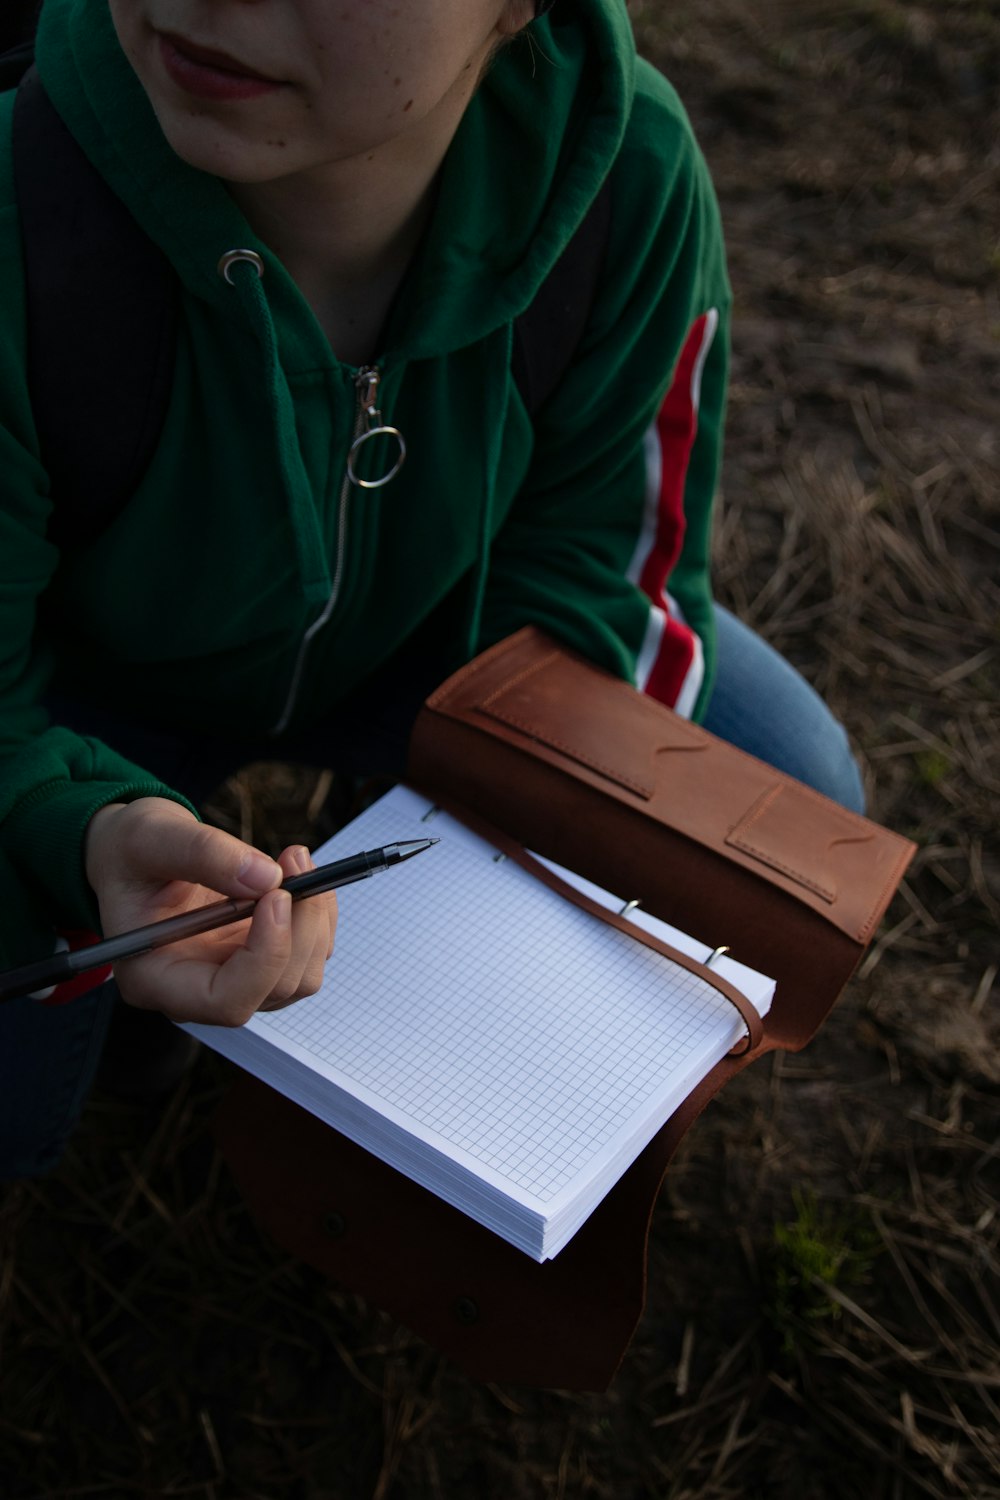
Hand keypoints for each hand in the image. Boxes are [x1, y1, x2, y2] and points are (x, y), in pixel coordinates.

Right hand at [84, 797, 336, 1024]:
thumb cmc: (131, 851)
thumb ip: (202, 853)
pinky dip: (318, 914)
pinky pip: (310, 953)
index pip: (225, 1002)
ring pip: (301, 976)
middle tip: (294, 860)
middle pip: (274, 989)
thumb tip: (267, 878)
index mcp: (155, 978)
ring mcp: (233, 980)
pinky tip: (298, 875)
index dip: (264, 957)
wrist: (139, 852)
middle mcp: (196, 992)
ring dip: (314, 918)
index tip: (278, 896)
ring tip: (294, 859)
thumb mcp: (151, 837)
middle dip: (299, 926)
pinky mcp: (260, 961)